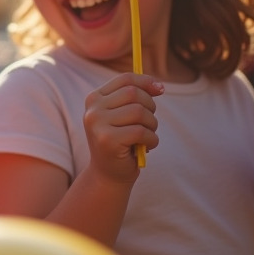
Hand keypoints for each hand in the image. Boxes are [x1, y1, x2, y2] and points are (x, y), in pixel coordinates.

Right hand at [83, 73, 161, 188]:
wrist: (108, 174)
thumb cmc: (121, 142)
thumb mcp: (124, 116)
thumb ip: (136, 98)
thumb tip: (158, 86)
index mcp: (94, 99)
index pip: (125, 80)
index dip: (146, 82)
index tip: (160, 90)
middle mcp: (93, 110)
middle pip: (134, 94)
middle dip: (150, 107)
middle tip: (150, 123)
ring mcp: (98, 125)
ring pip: (139, 112)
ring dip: (152, 125)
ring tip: (147, 136)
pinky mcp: (107, 140)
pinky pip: (141, 131)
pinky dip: (151, 139)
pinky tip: (146, 147)